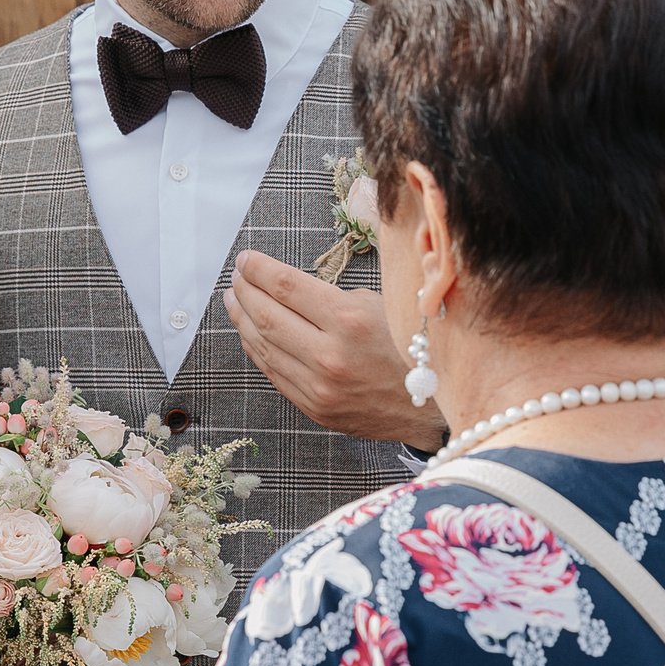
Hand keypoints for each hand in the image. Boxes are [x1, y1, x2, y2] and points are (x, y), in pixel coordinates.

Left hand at [226, 250, 445, 448]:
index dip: (258, 269)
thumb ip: (332, 297)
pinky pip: (273, 372)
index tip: (246, 258)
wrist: (431, 407)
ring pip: (264, 346)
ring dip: (243, 320)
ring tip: (233, 300)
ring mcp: (319, 386)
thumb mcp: (381, 305)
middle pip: (267, 315)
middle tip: (236, 276)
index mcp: (349, 320)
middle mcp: (330, 354)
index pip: (286, 286)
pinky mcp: (314, 407)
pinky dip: (257, 348)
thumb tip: (288, 288)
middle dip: (245, 291)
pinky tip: (250, 332)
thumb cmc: (411, 347)